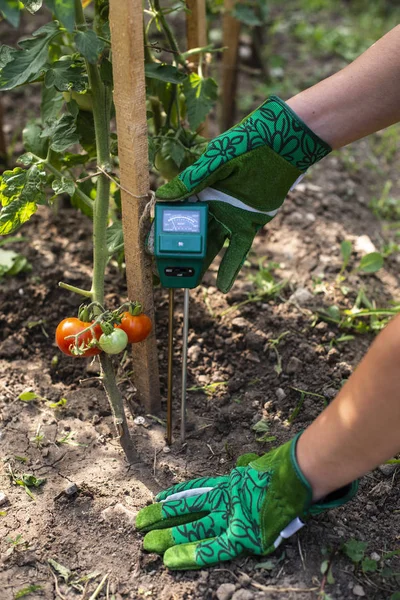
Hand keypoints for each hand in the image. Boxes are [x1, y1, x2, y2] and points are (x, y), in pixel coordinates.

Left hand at [136, 435, 356, 568]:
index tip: (157, 500)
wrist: (299, 476)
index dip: (176, 496)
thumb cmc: (284, 473)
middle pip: (189, 512)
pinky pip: (213, 549)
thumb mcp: (260, 467)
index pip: (196, 491)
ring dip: (168, 534)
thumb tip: (243, 463)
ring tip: (144, 539)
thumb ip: (247, 468)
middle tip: (139, 525)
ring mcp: (231, 515)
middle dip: (163, 519)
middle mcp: (226, 502)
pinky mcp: (241, 534)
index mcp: (230, 486)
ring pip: (193, 527)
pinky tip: (171, 560)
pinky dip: (192, 556)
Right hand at [155, 96, 330, 292]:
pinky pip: (238, 250)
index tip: (151, 244)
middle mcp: (212, 206)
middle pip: (191, 234)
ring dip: (199, 263)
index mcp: (199, 189)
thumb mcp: (214, 161)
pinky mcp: (249, 225)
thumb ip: (191, 181)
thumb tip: (161, 198)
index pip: (177, 213)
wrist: (280, 144)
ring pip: (210, 245)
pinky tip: (222, 286)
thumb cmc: (245, 144)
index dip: (165, 229)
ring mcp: (230, 217)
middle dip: (179, 252)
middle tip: (165, 270)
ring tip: (186, 282)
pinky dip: (231, 268)